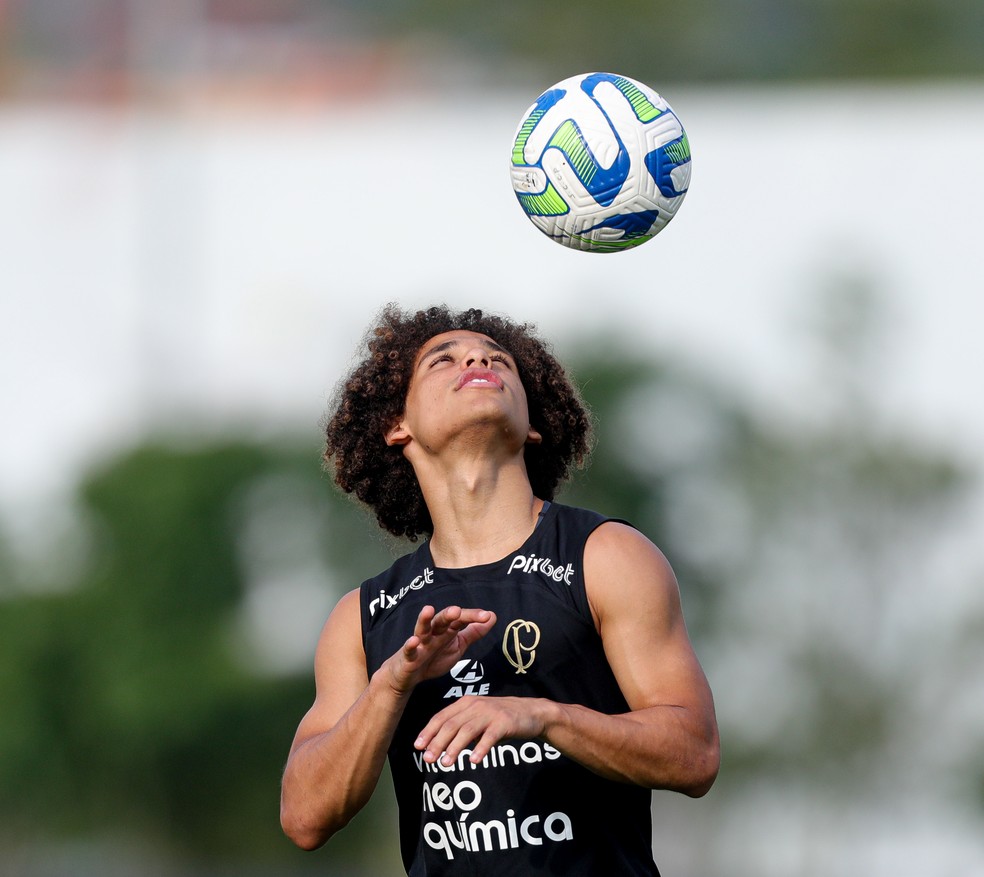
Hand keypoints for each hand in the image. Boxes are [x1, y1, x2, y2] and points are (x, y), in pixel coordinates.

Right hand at [385, 605, 496, 696]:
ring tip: (428, 610)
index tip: (487, 616)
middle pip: (441, 620)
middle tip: (457, 611)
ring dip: (424, 620)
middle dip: (448, 614)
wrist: (408, 676)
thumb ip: (473, 632)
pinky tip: (414, 641)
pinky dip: (410, 646)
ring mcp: (419, 644)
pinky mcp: (408, 657)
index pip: (459, 620)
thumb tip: (491, 616)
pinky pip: (409, 651)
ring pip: (422, 629)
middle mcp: (433, 633)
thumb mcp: (458, 646)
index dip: (472, 617)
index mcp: (446, 631)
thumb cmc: (434, 657)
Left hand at [414, 696, 551, 766]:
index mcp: (466, 703)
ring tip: (446, 763)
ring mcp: (490, 713)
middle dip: (437, 742)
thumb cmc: (500, 719)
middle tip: (428, 759)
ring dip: (454, 747)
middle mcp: (475, 705)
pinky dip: (481, 748)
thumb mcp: (478, 719)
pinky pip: (490, 736)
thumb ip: (460, 729)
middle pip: (451, 724)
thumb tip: (437, 747)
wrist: (531, 712)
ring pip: (467, 730)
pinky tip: (473, 761)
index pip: (442, 717)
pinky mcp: (504, 722)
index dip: (428, 731)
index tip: (417, 747)